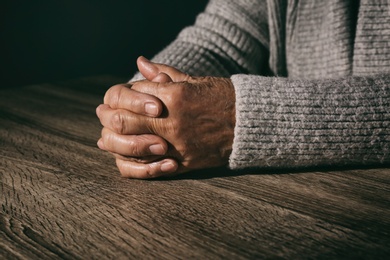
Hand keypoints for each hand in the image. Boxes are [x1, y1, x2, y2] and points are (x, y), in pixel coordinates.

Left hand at [96, 57, 235, 177]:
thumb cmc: (219, 96)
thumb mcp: (192, 80)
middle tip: (103, 116)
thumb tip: (139, 62)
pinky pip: (150, 169)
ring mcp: (177, 146)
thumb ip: (163, 73)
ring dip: (115, 143)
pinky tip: (125, 158)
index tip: (113, 99)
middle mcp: (171, 122)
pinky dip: (134, 165)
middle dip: (108, 118)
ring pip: (131, 150)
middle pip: (122, 122)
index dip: (115, 97)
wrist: (248, 122)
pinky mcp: (184, 164)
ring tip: (107, 140)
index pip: (128, 95)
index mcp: (173, 97)